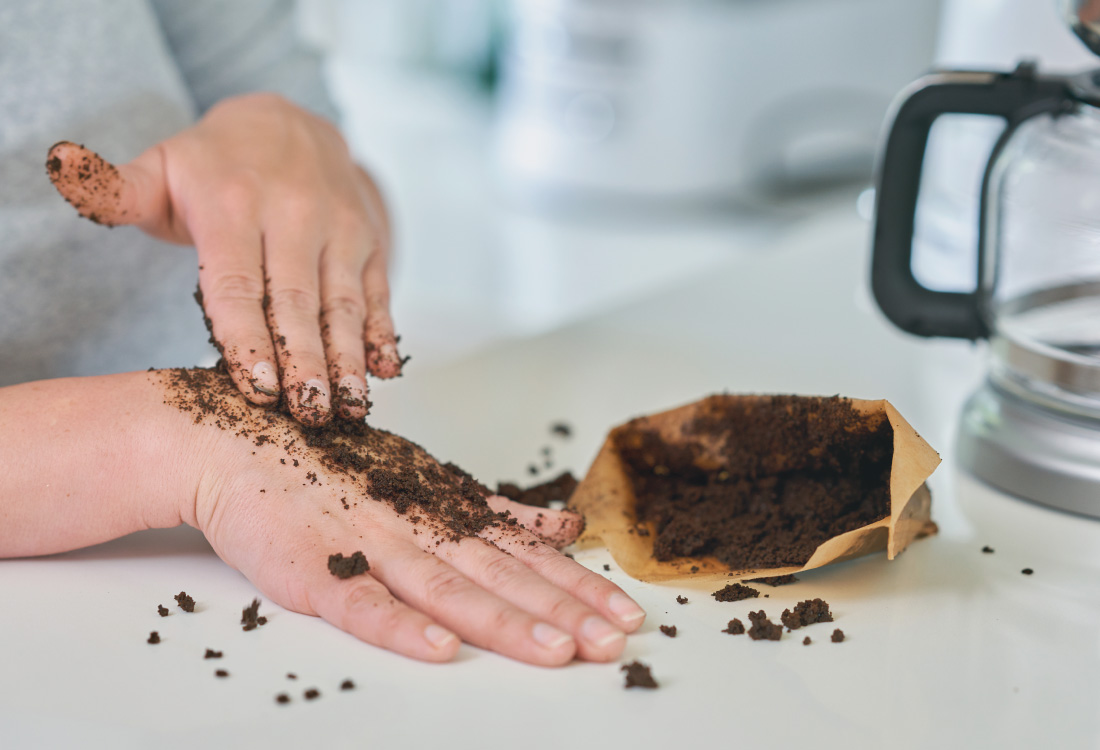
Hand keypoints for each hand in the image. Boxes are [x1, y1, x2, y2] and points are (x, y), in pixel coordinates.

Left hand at [46, 93, 401, 424]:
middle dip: (307, 362)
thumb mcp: (161, 167)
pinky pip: (378, 292)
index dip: (248, 338)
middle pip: (299, 301)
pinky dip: (384, 331)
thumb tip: (60, 168)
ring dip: (350, 359)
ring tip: (349, 407)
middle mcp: (294, 214)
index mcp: (234, 203)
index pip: (239, 282)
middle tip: (309, 416)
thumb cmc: (217, 166)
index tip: (258, 388)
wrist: (294, 125)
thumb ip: (113, 187)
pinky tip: (386, 370)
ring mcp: (340, 229)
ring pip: (344, 303)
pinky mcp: (371, 243)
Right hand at [176, 368, 645, 664]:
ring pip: (446, 589)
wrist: (228, 440)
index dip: (577, 584)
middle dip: (563, 609)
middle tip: (614, 641)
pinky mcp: (312, 568)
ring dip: (504, 620)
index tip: (625, 613)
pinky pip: (360, 603)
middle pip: (500, 574)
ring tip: (555, 650)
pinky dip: (399, 625)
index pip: (524, 555)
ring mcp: (365, 545)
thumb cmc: (329, 465)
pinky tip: (438, 648)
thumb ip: (492, 512)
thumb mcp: (422, 482)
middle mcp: (416, 526)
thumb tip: (562, 528)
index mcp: (443, 510)